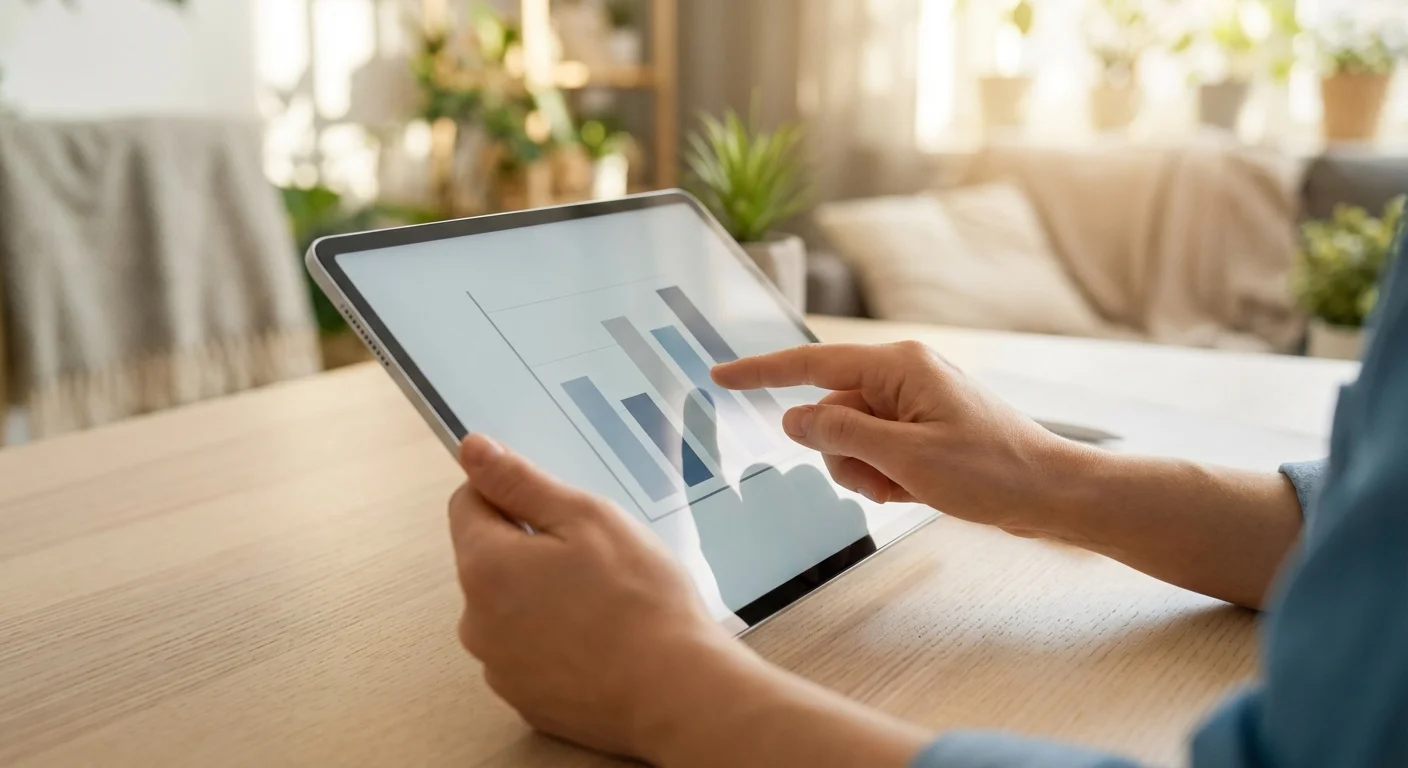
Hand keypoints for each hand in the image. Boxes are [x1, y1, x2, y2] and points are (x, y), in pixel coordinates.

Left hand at [449, 433, 933, 766]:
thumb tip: (472, 449)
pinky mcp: (524, 696)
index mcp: (485, 566)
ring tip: (602, 602)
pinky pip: (528, 649)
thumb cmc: (641, 602)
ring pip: (509, 606)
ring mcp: (498, 665)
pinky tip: (599, 639)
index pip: (467, 502)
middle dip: (531, 548)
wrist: (677, 691)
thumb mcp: (587, 518)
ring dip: (542, 596)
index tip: (556, 509)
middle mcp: (476, 620)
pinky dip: (554, 639)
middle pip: (489, 557)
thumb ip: (520, 482)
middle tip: (593, 557)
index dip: (513, 494)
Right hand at [712, 342, 1094, 535]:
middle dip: (843, 455)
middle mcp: (903, 375)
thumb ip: (841, 434)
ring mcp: (914, 402)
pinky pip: (877, 451)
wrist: (1052, 494)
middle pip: (832, 412)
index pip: (812, 364)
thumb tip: (795, 419)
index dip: (762, 372)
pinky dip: (885, 477)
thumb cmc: (992, 472)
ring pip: (850, 438)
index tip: (720, 375)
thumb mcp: (905, 458)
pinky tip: (917, 491)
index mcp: (899, 366)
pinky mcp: (923, 428)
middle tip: (886, 482)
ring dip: (866, 472)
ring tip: (907, 489)